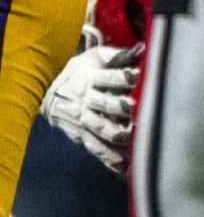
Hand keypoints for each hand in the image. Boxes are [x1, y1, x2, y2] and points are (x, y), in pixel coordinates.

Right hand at [40, 44, 138, 172]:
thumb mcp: (92, 59)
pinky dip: (108, 158)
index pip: (107, 78)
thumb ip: (115, 56)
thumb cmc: (80, 72)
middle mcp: (87, 100)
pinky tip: (122, 166)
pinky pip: (95, 147)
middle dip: (117, 106)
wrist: (48, 90)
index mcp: (90, 79)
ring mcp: (84, 119)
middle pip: (103, 104)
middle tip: (133, 108)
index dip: (121, 77)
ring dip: (114, 133)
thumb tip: (142, 50)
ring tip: (128, 137)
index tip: (136, 76)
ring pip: (99, 127)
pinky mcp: (82, 134)